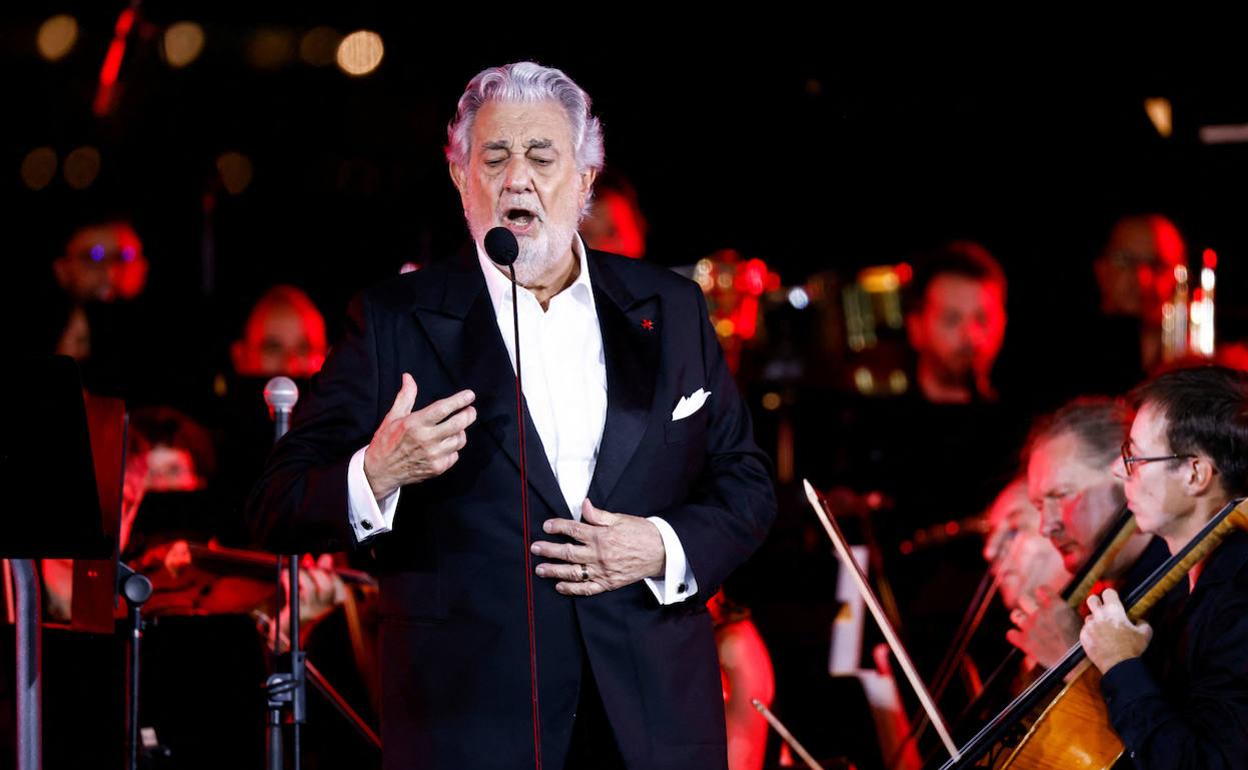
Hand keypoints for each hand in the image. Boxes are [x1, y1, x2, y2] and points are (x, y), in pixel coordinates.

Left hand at [281, 553, 347, 626]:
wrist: (292, 619)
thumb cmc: (308, 597)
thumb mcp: (318, 584)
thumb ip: (324, 570)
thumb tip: (327, 557)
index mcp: (334, 601)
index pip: (341, 589)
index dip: (333, 576)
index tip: (325, 568)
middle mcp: (325, 607)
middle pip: (326, 587)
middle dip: (318, 572)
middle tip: (311, 567)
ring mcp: (311, 610)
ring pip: (309, 589)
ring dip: (302, 575)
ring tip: (296, 571)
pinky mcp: (297, 610)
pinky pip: (293, 592)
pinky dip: (288, 579)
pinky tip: (285, 574)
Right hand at [363, 373, 475, 499]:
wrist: (381, 472)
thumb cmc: (386, 442)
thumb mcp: (393, 417)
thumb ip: (405, 396)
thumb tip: (408, 377)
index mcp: (415, 424)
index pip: (443, 409)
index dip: (459, 400)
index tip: (470, 395)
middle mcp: (426, 440)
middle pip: (458, 424)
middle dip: (469, 414)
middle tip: (471, 410)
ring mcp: (433, 456)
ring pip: (459, 440)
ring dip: (461, 432)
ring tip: (456, 428)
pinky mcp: (437, 468)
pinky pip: (455, 455)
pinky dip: (453, 448)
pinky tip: (445, 444)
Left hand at [531, 499, 665, 596]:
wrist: (661, 552)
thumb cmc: (641, 533)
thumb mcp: (620, 519)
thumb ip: (599, 515)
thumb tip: (584, 505)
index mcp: (601, 536)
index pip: (573, 530)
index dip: (558, 527)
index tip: (546, 526)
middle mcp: (599, 555)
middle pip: (568, 552)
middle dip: (548, 550)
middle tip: (535, 548)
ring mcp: (602, 571)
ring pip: (572, 572)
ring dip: (554, 571)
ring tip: (540, 569)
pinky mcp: (608, 583)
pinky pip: (586, 588)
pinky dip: (572, 589)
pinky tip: (560, 586)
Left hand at [1005, 585, 1081, 668]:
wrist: (1079, 666)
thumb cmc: (1083, 645)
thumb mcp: (1079, 621)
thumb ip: (1064, 612)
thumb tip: (1060, 609)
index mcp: (1055, 605)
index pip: (1041, 589)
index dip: (1042, 595)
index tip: (1044, 600)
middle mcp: (1040, 613)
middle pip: (1024, 599)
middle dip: (1028, 605)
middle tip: (1033, 612)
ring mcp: (1030, 627)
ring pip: (1015, 615)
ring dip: (1020, 619)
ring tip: (1028, 625)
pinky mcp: (1024, 642)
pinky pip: (1010, 634)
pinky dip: (1015, 636)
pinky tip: (1021, 639)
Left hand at [1080, 588, 1151, 672]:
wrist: (1119, 665)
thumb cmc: (1133, 648)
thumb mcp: (1145, 633)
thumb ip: (1142, 623)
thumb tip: (1139, 620)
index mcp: (1114, 610)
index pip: (1108, 592)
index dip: (1111, 595)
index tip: (1113, 599)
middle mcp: (1099, 615)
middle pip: (1091, 599)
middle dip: (1096, 602)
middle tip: (1102, 609)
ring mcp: (1089, 625)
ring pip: (1088, 617)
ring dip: (1095, 621)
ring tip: (1105, 631)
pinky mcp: (1083, 636)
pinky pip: (1085, 631)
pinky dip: (1091, 634)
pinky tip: (1100, 641)